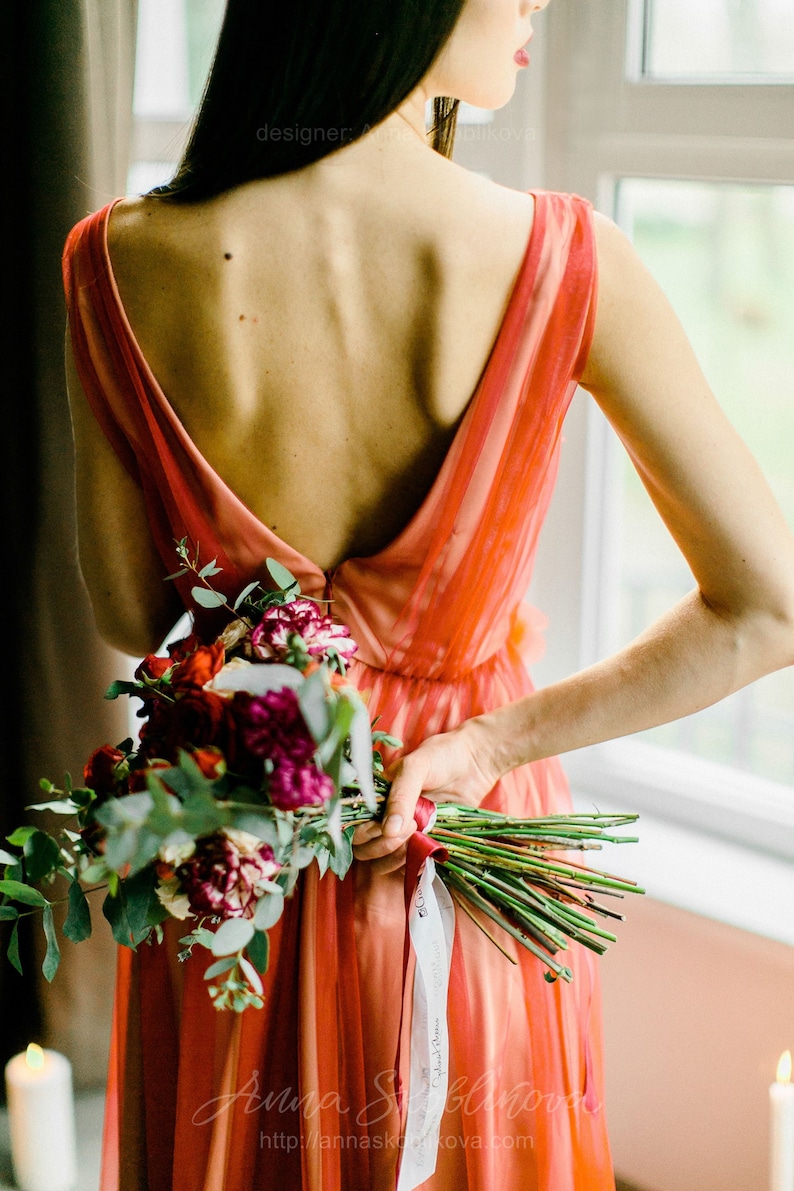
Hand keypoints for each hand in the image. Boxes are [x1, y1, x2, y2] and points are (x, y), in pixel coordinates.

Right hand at [351, 717, 501, 876]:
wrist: (475, 761)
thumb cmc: (442, 756)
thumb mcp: (417, 767)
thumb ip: (401, 796)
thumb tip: (389, 830)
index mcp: (375, 798)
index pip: (353, 825)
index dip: (364, 832)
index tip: (385, 826)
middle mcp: (384, 818)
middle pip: (364, 849)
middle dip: (382, 846)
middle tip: (410, 829)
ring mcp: (404, 834)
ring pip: (382, 862)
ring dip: (395, 858)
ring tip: (419, 838)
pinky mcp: (423, 845)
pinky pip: (408, 866)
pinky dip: (412, 866)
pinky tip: (426, 852)